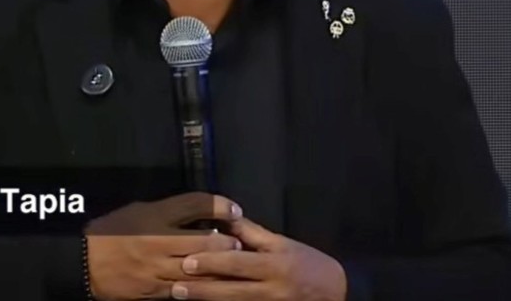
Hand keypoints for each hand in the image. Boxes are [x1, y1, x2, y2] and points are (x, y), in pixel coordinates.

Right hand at [84, 192, 244, 300]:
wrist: (82, 264)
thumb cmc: (112, 231)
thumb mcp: (140, 210)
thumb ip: (171, 211)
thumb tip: (205, 211)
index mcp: (155, 219)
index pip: (195, 206)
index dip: (219, 207)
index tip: (235, 211)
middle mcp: (159, 244)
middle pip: (204, 242)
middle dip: (228, 243)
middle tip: (240, 243)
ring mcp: (158, 271)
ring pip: (200, 271)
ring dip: (220, 268)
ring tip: (232, 266)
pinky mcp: (154, 293)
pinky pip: (184, 292)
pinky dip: (200, 288)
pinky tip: (211, 285)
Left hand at [170, 218, 347, 300]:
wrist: (336, 293)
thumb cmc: (307, 263)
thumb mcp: (282, 243)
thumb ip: (253, 233)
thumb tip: (225, 218)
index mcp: (274, 264)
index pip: (238, 263)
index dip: (212, 262)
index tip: (187, 261)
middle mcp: (271, 288)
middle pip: (231, 290)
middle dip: (202, 288)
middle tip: (174, 286)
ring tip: (181, 297)